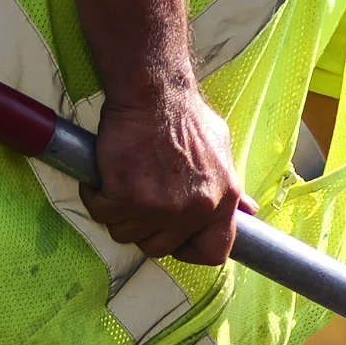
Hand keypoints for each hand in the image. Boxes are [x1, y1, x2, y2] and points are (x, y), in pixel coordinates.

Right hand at [83, 85, 241, 263]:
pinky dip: (96, 196)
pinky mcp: (127, 195)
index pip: (214, 252)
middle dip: (143, 227)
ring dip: (117, 211)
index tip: (174, 237)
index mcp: (222, 200)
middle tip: (137, 198)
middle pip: (159, 247)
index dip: (189, 249)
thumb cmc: (184, 116)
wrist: (154, 92)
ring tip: (122, 180)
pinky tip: (105, 175)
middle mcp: (195, 208)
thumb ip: (231, 188)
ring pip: (125, 232)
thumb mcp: (222, 150)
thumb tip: (249, 211)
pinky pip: (101, 213)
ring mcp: (161, 206)